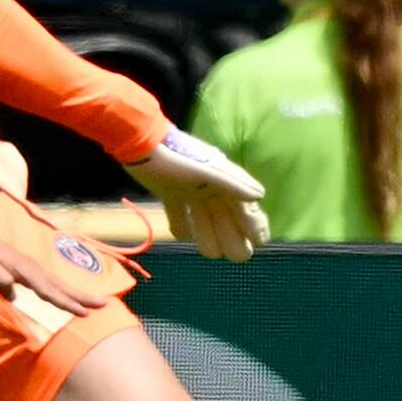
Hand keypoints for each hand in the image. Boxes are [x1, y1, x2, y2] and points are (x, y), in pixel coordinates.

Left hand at [0, 221, 102, 316]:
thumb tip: (11, 289)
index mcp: (23, 271)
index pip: (48, 291)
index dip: (65, 303)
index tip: (84, 312)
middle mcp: (32, 269)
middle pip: (61, 286)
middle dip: (82, 297)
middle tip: (105, 305)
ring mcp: (32, 269)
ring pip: (59, 284)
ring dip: (78, 294)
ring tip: (97, 302)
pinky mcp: (28, 271)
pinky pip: (52, 284)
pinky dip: (65, 291)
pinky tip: (69, 297)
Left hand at [123, 128, 270, 261]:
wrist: (141, 144)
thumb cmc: (178, 157)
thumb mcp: (208, 171)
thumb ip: (233, 183)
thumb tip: (260, 196)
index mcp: (223, 180)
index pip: (245, 205)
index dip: (255, 224)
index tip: (260, 243)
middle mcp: (210, 186)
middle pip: (226, 217)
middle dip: (233, 236)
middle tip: (237, 256)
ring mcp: (190, 190)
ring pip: (205, 218)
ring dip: (209, 235)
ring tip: (211, 253)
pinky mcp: (169, 192)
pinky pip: (179, 213)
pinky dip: (182, 225)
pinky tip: (184, 236)